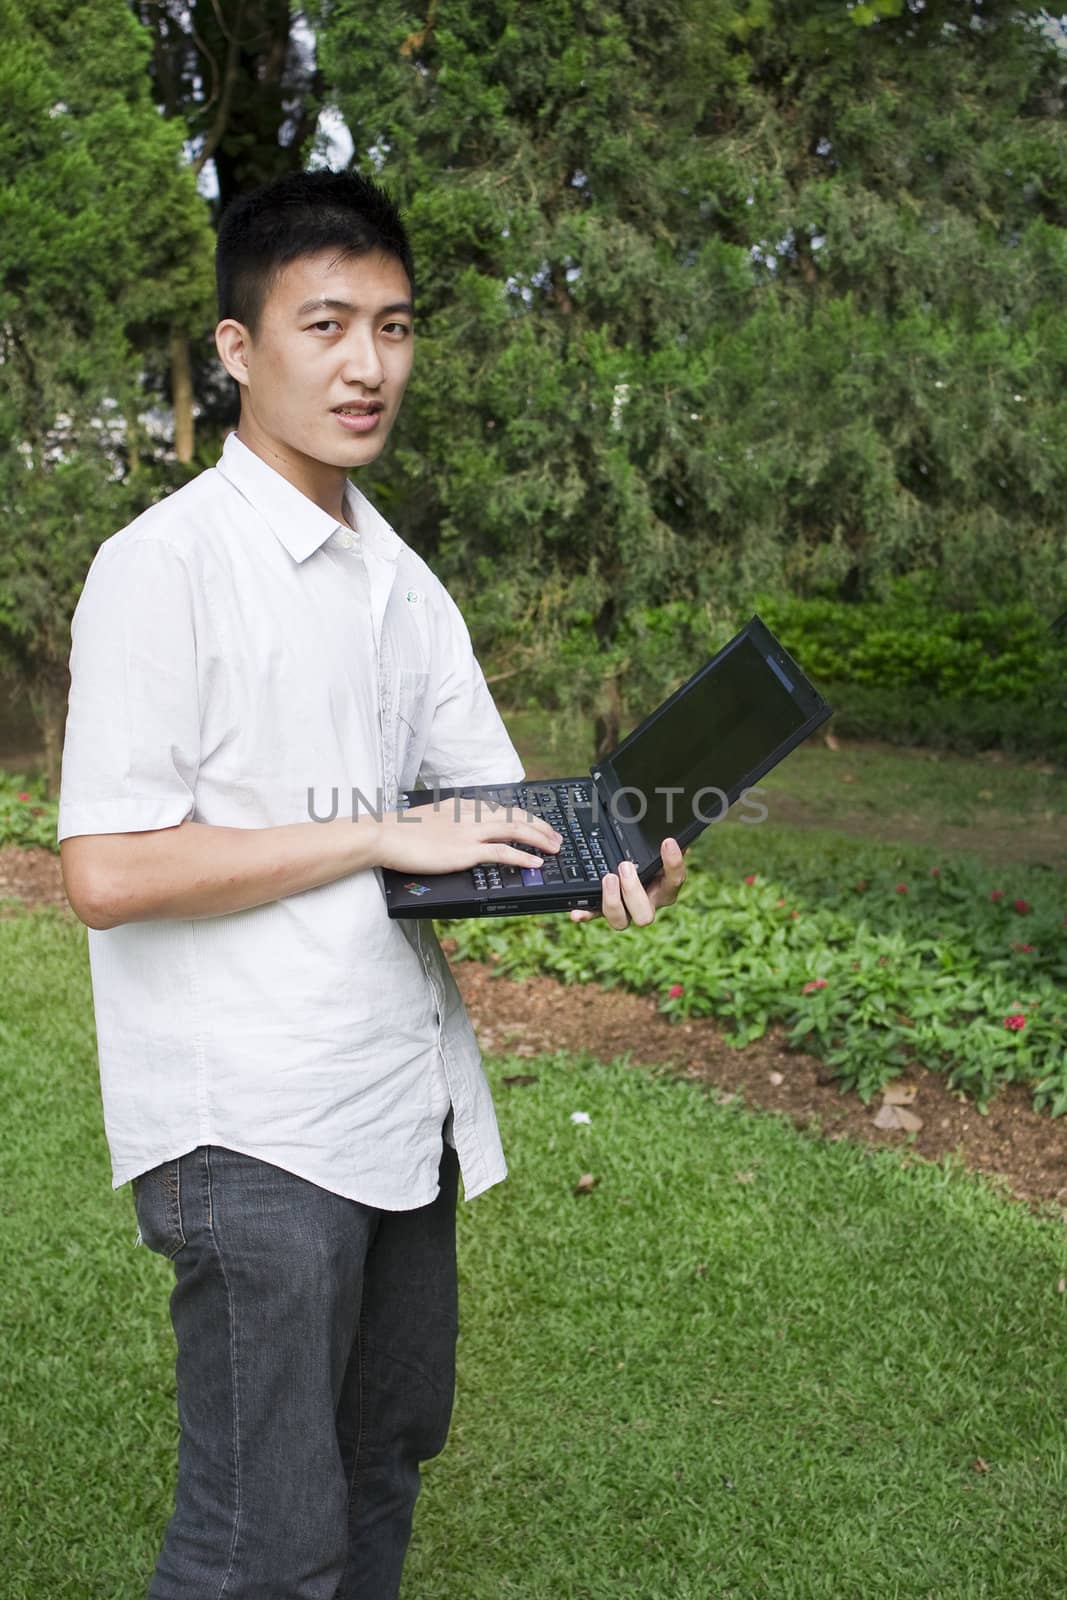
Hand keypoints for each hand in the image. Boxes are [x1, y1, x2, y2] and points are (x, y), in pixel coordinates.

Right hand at [372, 799, 560, 875]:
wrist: (384, 835)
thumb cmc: (401, 832)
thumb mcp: (431, 820)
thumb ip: (449, 823)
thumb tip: (456, 834)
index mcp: (463, 805)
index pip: (502, 808)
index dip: (524, 816)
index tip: (537, 824)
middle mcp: (471, 814)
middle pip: (515, 815)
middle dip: (540, 826)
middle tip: (556, 837)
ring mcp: (469, 832)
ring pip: (515, 829)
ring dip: (539, 839)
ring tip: (555, 848)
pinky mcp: (465, 851)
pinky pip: (502, 852)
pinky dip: (523, 857)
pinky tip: (536, 864)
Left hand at [570, 837, 686, 930]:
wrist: (631, 864)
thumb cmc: (647, 855)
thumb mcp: (654, 845)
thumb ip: (662, 841)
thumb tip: (672, 830)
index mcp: (665, 887)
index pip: (676, 879)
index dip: (674, 863)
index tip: (667, 842)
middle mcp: (647, 904)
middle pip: (645, 915)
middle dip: (633, 891)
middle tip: (625, 865)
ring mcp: (626, 910)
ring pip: (621, 922)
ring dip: (612, 901)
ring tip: (607, 877)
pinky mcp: (605, 909)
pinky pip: (594, 916)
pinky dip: (585, 914)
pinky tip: (576, 912)